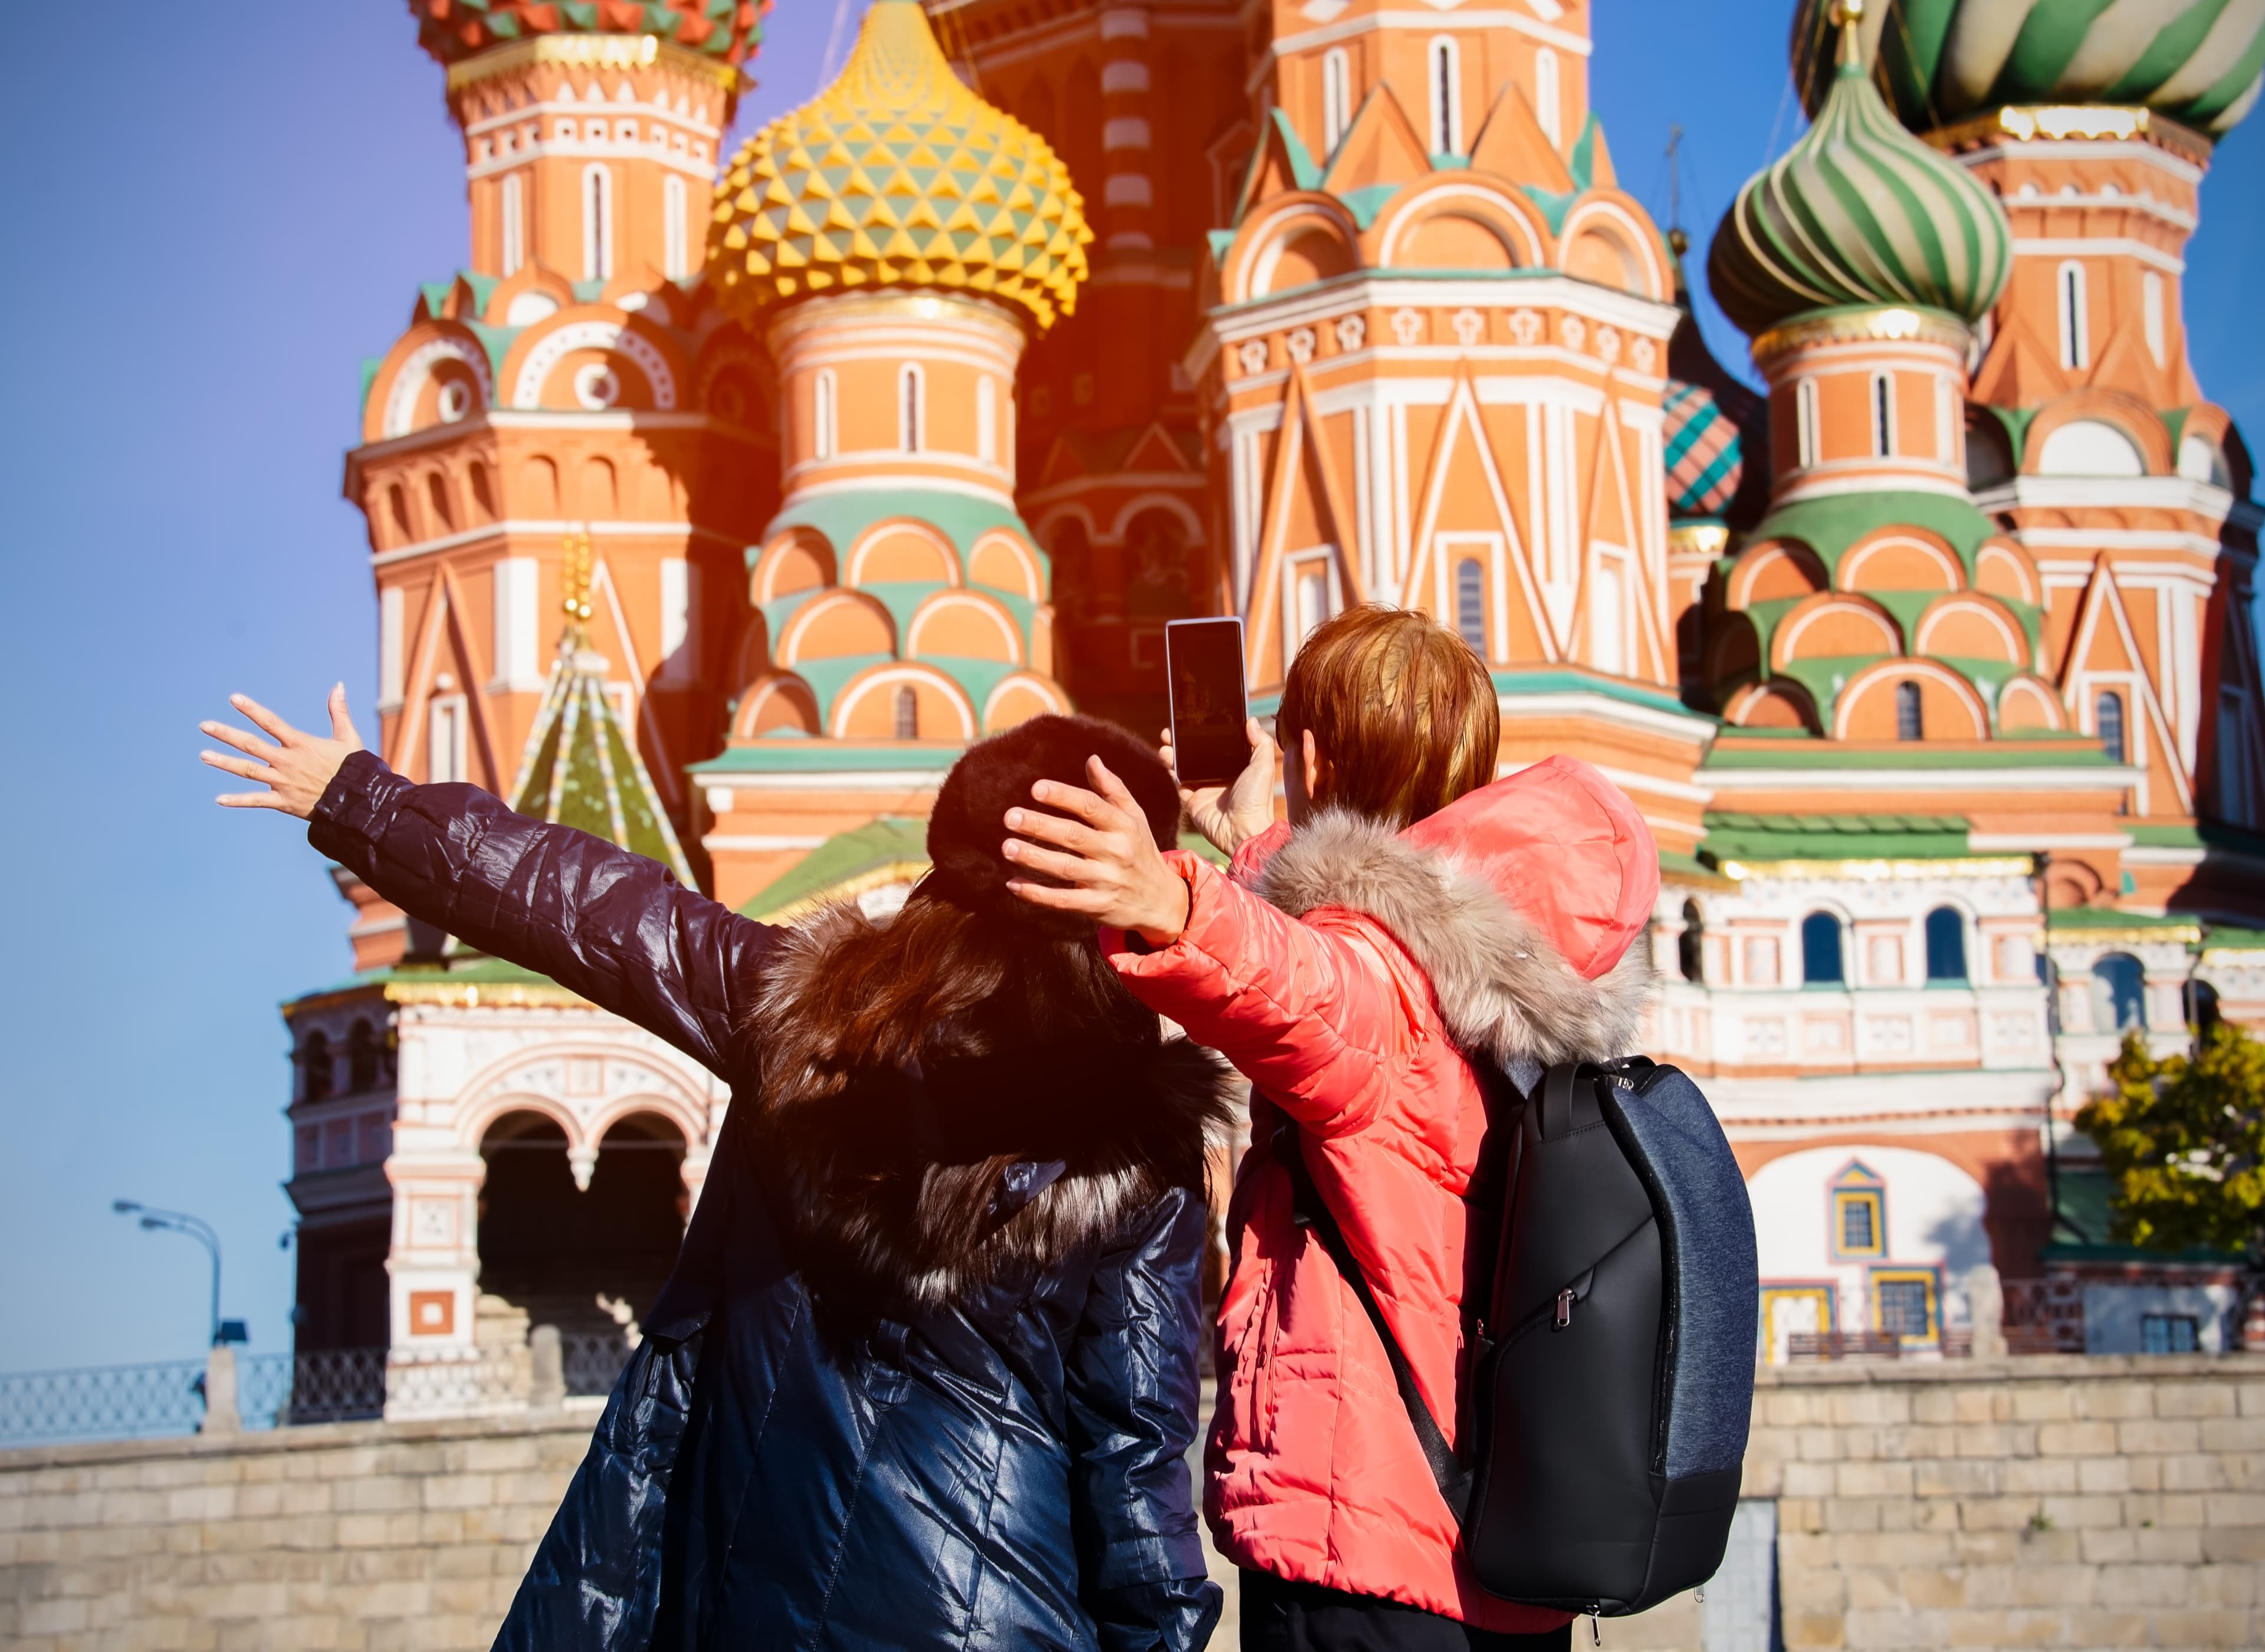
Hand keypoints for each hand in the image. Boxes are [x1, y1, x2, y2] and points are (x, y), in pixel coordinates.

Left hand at [201, 684, 365, 819]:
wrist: (359, 801)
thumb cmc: (354, 768)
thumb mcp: (348, 737)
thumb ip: (338, 711)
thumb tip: (338, 685)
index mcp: (301, 744)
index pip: (271, 722)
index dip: (252, 710)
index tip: (234, 699)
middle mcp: (287, 761)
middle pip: (250, 745)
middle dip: (226, 734)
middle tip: (205, 726)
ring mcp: (283, 781)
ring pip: (247, 770)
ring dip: (224, 761)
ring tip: (203, 754)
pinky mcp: (284, 801)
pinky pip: (256, 800)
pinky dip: (237, 800)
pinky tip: (219, 799)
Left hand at [1002, 757, 1191, 945]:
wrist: (1162, 901)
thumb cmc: (1140, 851)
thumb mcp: (1134, 817)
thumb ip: (1112, 789)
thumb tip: (1092, 759)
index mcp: (1123, 826)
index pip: (1091, 807)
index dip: (1063, 796)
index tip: (1036, 788)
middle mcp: (1116, 851)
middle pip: (1073, 835)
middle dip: (1040, 825)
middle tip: (1010, 817)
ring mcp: (1106, 880)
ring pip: (1065, 868)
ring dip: (1034, 857)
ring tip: (1008, 847)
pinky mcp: (1097, 905)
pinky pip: (1063, 900)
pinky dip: (1037, 894)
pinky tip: (1014, 883)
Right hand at [1162, 717, 1277, 856]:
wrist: (1242, 830)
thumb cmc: (1256, 799)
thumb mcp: (1263, 766)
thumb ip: (1260, 742)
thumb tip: (1251, 721)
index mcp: (1237, 767)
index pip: (1219, 746)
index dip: (1207, 734)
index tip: (1196, 721)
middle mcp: (1220, 776)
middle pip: (1198, 754)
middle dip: (1185, 742)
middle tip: (1174, 730)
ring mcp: (1205, 788)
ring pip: (1185, 766)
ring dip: (1174, 753)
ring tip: (1166, 742)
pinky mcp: (1192, 801)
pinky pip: (1178, 784)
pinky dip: (1171, 771)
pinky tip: (1166, 759)